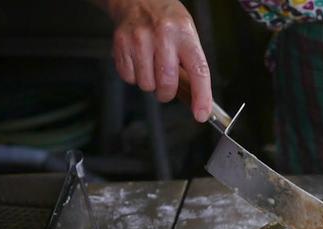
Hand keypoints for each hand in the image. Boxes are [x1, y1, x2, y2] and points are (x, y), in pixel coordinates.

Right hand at [103, 0, 211, 121]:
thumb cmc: (167, 20)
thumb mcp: (188, 34)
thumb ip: (192, 64)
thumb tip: (199, 100)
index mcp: (184, 34)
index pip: (198, 71)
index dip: (201, 97)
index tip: (201, 114)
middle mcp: (162, 35)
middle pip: (167, 83)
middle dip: (167, 93)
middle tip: (166, 86)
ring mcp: (139, 39)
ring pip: (146, 84)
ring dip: (150, 84)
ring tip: (151, 66)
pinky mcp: (121, 43)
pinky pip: (129, 77)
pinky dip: (134, 76)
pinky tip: (138, 61)